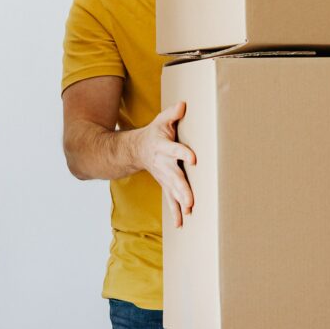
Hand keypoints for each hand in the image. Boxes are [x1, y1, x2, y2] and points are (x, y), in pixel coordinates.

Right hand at [134, 101, 195, 228]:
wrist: (135, 151)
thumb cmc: (154, 134)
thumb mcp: (161, 121)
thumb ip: (172, 114)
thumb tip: (184, 105)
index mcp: (163, 147)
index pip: (174, 149)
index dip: (183, 153)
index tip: (194, 158)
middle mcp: (163, 164)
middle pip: (174, 177)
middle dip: (182, 189)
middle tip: (190, 200)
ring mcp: (163, 177)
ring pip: (172, 191)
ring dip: (180, 202)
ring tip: (189, 211)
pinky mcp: (165, 185)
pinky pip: (170, 200)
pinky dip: (175, 212)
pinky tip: (181, 223)